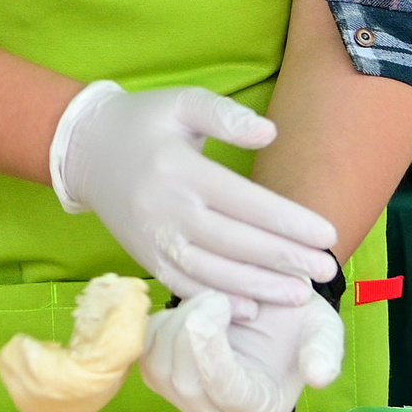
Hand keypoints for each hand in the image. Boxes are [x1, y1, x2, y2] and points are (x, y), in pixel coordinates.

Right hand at [48, 81, 336, 306]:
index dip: (288, 221)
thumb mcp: (182, 102)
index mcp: (179, 168)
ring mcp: (153, 239)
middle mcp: (166, 209)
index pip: (244, 201)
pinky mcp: (144, 257)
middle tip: (327, 268)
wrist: (84, 149)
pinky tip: (252, 309)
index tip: (327, 233)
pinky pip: (183, 286)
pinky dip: (218, 301)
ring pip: (212, 272)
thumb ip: (226, 115)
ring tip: (300, 293)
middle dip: (285, 259)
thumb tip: (270, 133)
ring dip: (259, 286)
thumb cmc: (144, 121)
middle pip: (235, 242)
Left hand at [138, 290, 342, 411]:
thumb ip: (325, 350)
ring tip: (209, 303)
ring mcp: (186, 402)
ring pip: (160, 368)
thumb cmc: (295, 319)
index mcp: (261, 410)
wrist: (266, 306)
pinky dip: (158, 326)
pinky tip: (186, 309)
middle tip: (218, 295)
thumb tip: (319, 377)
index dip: (214, 353)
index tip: (215, 307)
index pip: (227, 392)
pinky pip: (144, 355)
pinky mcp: (160, 379)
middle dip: (194, 328)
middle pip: (186, 381)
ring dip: (177, 323)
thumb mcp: (322, 327)